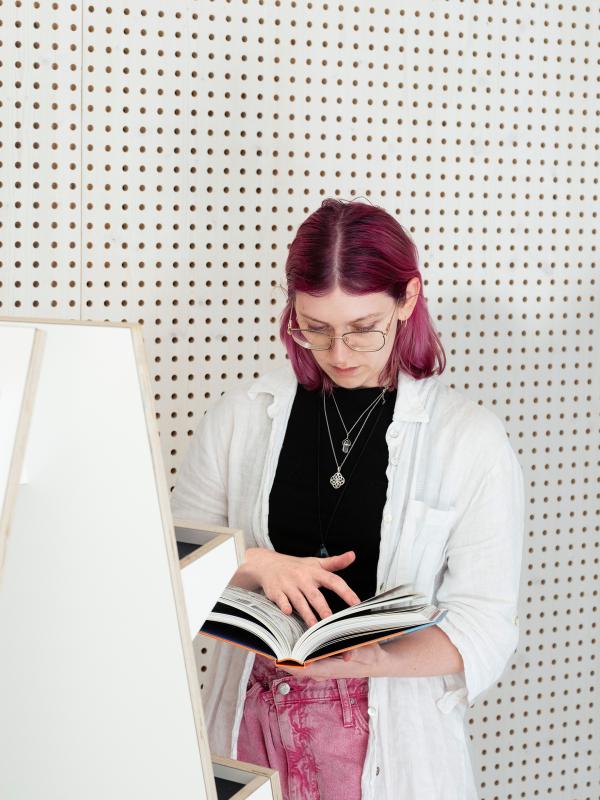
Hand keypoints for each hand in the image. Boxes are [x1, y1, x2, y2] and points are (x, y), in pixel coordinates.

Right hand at [230, 548, 360, 626]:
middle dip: (323, 608)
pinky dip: (284, 607)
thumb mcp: (316, 563)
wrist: (268, 564)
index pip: (334, 581)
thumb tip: (353, 555)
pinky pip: (281, 601)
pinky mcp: (276, 592)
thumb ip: (335, 562)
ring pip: (299, 602)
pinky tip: (288, 613)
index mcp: (315, 572)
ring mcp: (288, 585)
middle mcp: (302, 578)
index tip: (356, 603)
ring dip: (307, 614)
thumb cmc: (297, 566)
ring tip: (314, 627)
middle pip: (315, 595)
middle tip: (331, 620)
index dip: (346, 592)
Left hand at [279, 642, 388, 680]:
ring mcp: (321, 667)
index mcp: (329, 669)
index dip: (287, 665)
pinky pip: (304, 659)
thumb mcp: (367, 652)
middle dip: (281, 658)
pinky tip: (287, 639)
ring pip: (297, 663)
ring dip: (286, 655)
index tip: (273, 656)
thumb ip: (357, 652)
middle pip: (295, 668)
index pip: (302, 670)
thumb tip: (347, 656)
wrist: (376, 661)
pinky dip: (294, 652)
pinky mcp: (322, 661)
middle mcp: (322, 670)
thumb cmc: (370, 656)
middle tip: (266, 643)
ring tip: (272, 639)